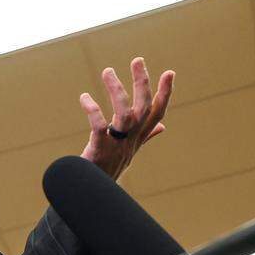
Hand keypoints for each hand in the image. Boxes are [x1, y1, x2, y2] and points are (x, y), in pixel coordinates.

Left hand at [79, 57, 173, 181]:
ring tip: (108, 71)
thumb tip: (163, 127)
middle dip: (142, 83)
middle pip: (143, 109)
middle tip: (137, 60)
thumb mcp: (130, 152)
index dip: (165, 94)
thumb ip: (146, 137)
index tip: (170, 72)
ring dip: (117, 90)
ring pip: (124, 114)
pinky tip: (84, 97)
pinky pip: (99, 127)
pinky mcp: (99, 150)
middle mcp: (130, 141)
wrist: (91, 194)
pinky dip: (92, 110)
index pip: (157, 114)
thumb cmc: (109, 170)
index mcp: (138, 139)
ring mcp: (116, 146)